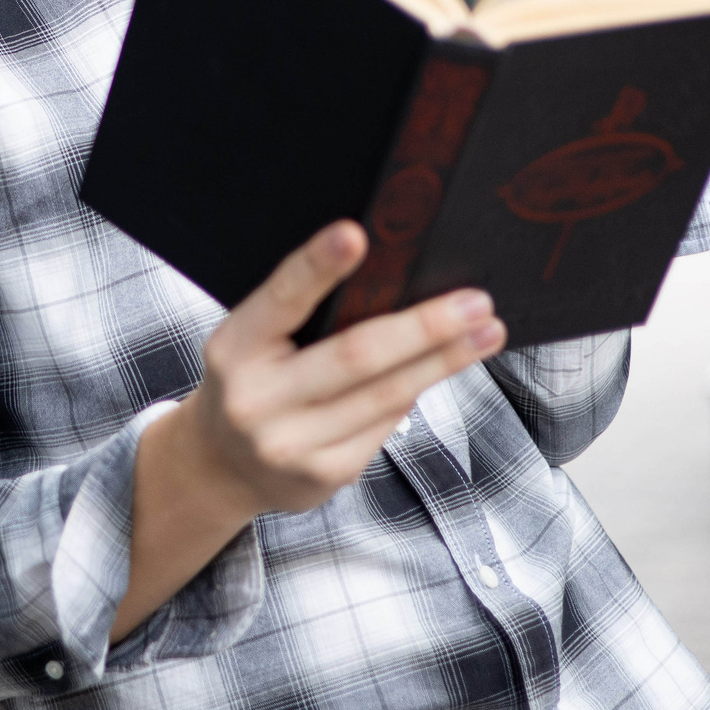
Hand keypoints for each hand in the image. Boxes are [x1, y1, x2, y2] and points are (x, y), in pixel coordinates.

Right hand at [177, 222, 504, 515]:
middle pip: (356, 355)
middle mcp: (256, 399)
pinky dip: (412, 394)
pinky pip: (385, 427)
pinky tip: (434, 373)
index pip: (282, 297)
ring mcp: (289, 443)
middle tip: (476, 302)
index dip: (319, 265)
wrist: (224, 465)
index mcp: (234, 347)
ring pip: (386, 395)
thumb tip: (396, 285)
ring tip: (485, 333)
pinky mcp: (322, 476)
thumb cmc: (254, 380)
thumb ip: (305, 315)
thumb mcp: (256, 341)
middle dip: (426, 327)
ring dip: (444, 361)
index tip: (356, 233)